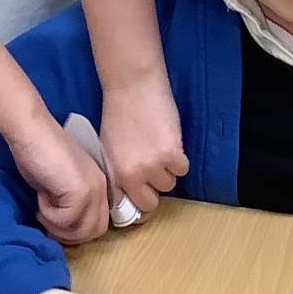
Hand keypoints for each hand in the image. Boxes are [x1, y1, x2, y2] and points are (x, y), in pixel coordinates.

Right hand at [8, 118, 109, 243]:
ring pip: (82, 231)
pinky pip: (65, 220)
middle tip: (45, 219)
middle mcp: (102, 187)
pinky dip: (48, 214)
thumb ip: (68, 204)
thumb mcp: (60, 184)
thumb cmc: (39, 152)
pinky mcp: (80, 191)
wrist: (31, 131)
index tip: (52, 221)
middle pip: (93, 231)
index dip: (74, 229)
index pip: (97, 223)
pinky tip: (41, 195)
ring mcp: (93, 189)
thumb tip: (62, 227)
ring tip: (42, 208)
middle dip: (67, 234)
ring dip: (57, 226)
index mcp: (99, 185)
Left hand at [99, 76, 188, 219]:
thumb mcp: (109, 149)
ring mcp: (152, 166)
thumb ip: (118, 173)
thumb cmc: (119, 113)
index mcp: (113, 174)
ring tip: (159, 148)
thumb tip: (131, 193)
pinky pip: (182, 169)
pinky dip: (180, 158)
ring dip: (168, 171)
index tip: (143, 199)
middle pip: (151, 203)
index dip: (137, 203)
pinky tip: (169, 141)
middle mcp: (131, 175)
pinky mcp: (172, 154)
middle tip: (155, 172)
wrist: (132, 86)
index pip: (127, 207)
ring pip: (169, 185)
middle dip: (154, 190)